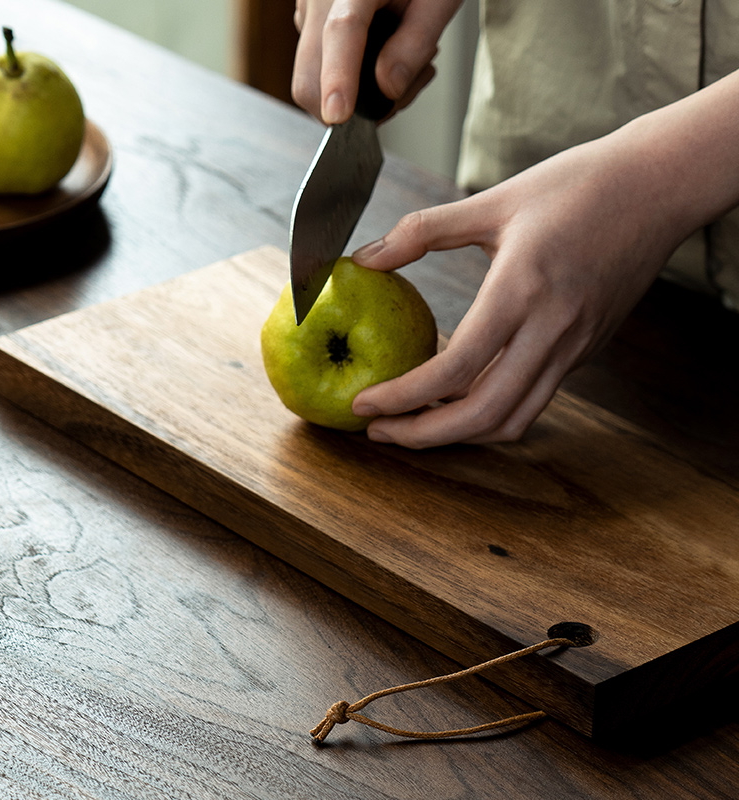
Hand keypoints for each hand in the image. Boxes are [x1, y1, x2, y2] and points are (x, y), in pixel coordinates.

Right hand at [292, 0, 461, 123]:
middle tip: (400, 94)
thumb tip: (388, 89)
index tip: (338, 116)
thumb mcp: (438, 1)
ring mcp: (307, 13)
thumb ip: (415, 44)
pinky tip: (381, 58)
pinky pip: (317, 71)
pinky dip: (348, 82)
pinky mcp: (307, 25)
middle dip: (348, 108)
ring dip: (354, 96)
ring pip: (312, 81)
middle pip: (309, 76)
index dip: (338, 78)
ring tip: (400, 66)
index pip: (340, 32)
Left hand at [349, 124, 704, 447]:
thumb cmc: (578, 186)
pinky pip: (532, 401)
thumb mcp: (493, 201)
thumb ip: (423, 231)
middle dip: (424, 436)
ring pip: (511, 420)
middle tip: (379, 432)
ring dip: (458, 435)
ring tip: (412, 424)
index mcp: (521, 289)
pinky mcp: (584, 352)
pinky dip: (488, 414)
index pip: (455, 369)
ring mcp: (573, 347)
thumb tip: (364, 258)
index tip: (364, 405)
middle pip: (482, 414)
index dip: (403, 397)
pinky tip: (459, 398)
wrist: (660, 187)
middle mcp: (551, 330)